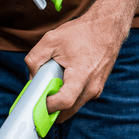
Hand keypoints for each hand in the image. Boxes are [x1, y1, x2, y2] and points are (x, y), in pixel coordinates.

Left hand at [25, 6, 127, 121]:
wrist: (107, 27)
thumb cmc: (81, 32)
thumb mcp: (50, 40)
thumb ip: (34, 59)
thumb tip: (31, 78)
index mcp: (81, 75)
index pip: (64, 102)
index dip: (48, 106)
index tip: (38, 101)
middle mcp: (92, 86)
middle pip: (67, 111)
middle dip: (51, 109)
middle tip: (39, 99)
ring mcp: (96, 89)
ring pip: (73, 107)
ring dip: (59, 103)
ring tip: (50, 86)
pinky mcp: (96, 89)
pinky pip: (78, 100)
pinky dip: (67, 97)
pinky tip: (60, 83)